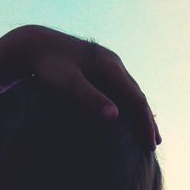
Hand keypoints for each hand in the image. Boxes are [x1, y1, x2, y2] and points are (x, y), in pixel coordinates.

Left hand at [22, 25, 160, 151]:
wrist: (35, 44)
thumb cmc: (48, 66)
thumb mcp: (68, 83)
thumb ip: (90, 98)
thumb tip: (115, 116)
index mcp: (110, 67)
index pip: (136, 100)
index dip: (145, 124)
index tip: (149, 146)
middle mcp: (113, 63)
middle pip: (138, 96)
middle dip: (147, 121)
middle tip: (154, 144)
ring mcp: (108, 63)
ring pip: (132, 91)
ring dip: (142, 113)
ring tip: (148, 132)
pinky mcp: (100, 65)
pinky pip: (122, 88)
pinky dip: (130, 105)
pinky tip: (129, 115)